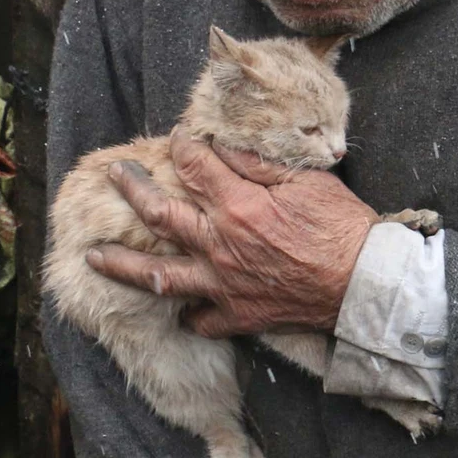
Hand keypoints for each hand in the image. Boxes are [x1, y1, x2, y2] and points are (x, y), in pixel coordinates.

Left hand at [86, 134, 378, 337]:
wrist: (362, 282)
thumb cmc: (341, 225)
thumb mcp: (307, 180)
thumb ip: (260, 164)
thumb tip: (223, 145)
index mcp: (238, 205)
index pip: (194, 166)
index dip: (182, 147)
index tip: (177, 138)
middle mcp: (219, 244)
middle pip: (160, 214)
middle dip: (132, 189)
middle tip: (114, 175)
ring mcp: (222, 284)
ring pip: (158, 276)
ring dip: (122, 265)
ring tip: (94, 257)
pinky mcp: (237, 314)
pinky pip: (199, 319)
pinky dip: (186, 313)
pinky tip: (180, 305)